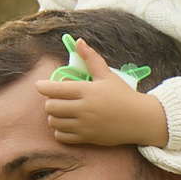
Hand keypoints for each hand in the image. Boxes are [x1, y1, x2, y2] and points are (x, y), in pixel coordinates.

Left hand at [37, 39, 169, 147]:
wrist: (140, 119)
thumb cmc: (123, 95)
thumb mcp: (107, 75)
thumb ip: (91, 59)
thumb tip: (78, 41)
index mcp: (87, 91)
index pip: (55, 89)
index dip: (43, 86)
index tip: (40, 85)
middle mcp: (84, 109)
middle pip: (51, 107)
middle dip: (50, 102)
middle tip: (57, 99)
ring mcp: (85, 125)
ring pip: (54, 122)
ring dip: (54, 116)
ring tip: (62, 111)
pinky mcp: (87, 138)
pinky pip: (62, 137)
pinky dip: (60, 130)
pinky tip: (67, 124)